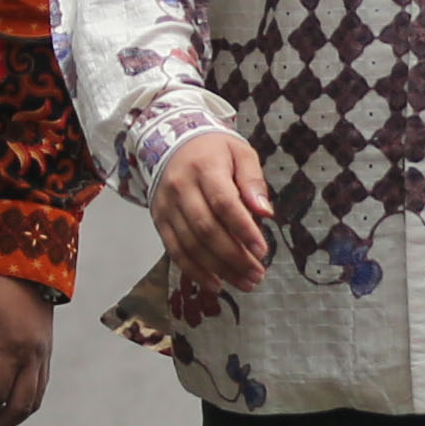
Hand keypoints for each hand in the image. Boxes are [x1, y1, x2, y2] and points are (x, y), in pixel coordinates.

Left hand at [0, 273, 54, 425]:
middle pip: (19, 407)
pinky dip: (24, 404)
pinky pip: (40, 387)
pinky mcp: (46, 349)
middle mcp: (33, 356)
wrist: (23, 258)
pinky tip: (7, 407)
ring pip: (34, 400)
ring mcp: (44, 354)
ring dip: (11, 420)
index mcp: (12, 349)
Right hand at [153, 129, 273, 293]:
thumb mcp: (240, 153)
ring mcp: (167, 206)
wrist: (173, 142)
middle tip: (257, 274)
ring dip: (218, 269)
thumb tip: (265, 212)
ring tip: (244, 282)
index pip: (224, 203)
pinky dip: (194, 271)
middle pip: (206, 229)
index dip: (243, 230)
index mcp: (205, 168)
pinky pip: (174, 251)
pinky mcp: (159, 221)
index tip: (263, 250)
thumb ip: (253, 181)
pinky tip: (215, 283)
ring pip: (191, 245)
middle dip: (234, 257)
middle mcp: (181, 188)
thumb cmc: (214, 151)